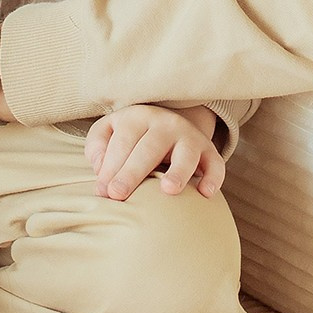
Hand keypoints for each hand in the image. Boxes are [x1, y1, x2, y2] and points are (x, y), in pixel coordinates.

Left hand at [85, 104, 224, 202]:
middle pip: (148, 148)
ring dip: (178, 171)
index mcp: (137, 117)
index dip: (111, 167)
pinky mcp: (208, 151)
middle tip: (118, 194)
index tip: (103, 191)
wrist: (169, 126)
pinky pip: (215, 163)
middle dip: (132, 172)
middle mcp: (165, 123)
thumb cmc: (132, 137)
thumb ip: (97, 145)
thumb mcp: (110, 130)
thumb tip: (99, 168)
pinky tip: (205, 193)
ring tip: (168, 189)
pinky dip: (213, 177)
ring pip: (186, 153)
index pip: (123, 142)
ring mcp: (189, 136)